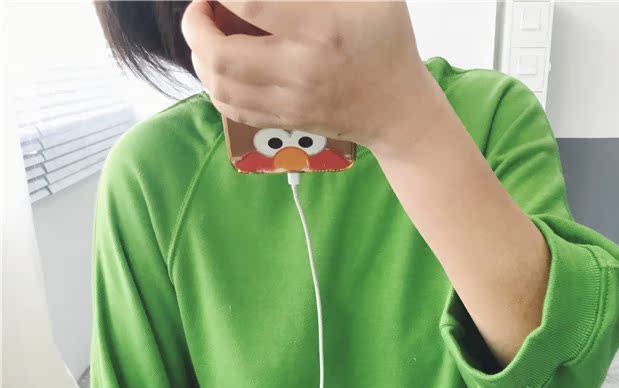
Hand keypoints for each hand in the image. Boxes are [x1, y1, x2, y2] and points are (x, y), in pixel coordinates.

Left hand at [181, 0, 436, 152]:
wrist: (398, 109)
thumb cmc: (386, 39)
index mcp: (322, 29)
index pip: (250, 5)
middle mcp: (301, 70)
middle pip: (221, 55)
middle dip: (196, 24)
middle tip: (202, 6)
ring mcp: (290, 102)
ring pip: (220, 86)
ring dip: (200, 55)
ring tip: (206, 33)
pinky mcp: (285, 121)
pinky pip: (232, 108)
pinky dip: (214, 83)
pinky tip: (219, 64)